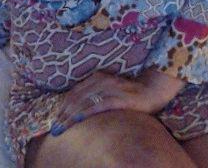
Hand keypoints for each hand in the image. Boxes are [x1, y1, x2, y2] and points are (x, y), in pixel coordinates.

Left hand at [51, 69, 184, 135]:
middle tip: (54, 128)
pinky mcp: (119, 98)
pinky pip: (98, 105)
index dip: (62, 107)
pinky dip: (86, 112)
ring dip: (70, 117)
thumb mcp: (110, 90)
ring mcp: (110, 88)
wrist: (153, 89)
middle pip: (75, 98)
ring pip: (83, 102)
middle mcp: (101, 80)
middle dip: (62, 114)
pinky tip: (77, 120)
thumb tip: (78, 111)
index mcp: (97, 78)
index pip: (74, 93)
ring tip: (61, 128)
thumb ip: (96, 95)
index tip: (54, 120)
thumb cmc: (130, 93)